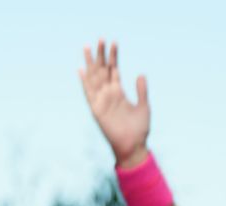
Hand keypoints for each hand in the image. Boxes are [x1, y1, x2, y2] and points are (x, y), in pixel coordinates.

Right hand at [79, 40, 149, 168]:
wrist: (133, 146)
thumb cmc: (139, 130)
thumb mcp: (144, 106)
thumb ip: (141, 91)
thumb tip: (140, 74)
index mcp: (118, 93)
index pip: (113, 70)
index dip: (113, 56)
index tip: (114, 42)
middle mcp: (108, 95)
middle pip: (102, 70)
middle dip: (100, 55)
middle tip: (100, 39)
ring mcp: (102, 101)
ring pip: (94, 78)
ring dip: (91, 63)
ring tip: (88, 47)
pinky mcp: (97, 110)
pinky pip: (89, 94)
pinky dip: (85, 83)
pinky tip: (81, 70)